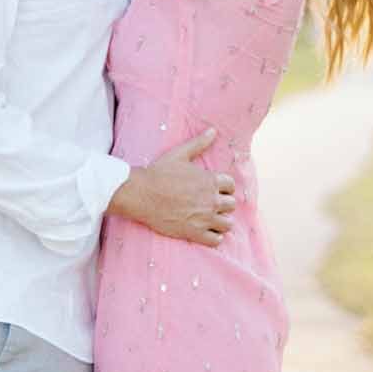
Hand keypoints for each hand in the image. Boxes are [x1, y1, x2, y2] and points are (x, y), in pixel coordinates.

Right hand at [110, 130, 236, 246]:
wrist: (141, 194)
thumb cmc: (159, 173)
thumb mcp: (180, 155)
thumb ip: (199, 143)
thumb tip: (213, 130)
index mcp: (209, 180)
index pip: (231, 186)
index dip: (225, 187)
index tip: (216, 189)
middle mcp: (211, 200)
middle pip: (231, 205)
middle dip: (223, 204)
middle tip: (211, 204)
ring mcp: (204, 218)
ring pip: (227, 224)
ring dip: (221, 221)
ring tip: (211, 219)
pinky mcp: (194, 232)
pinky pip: (216, 240)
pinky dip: (214, 237)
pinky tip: (206, 231)